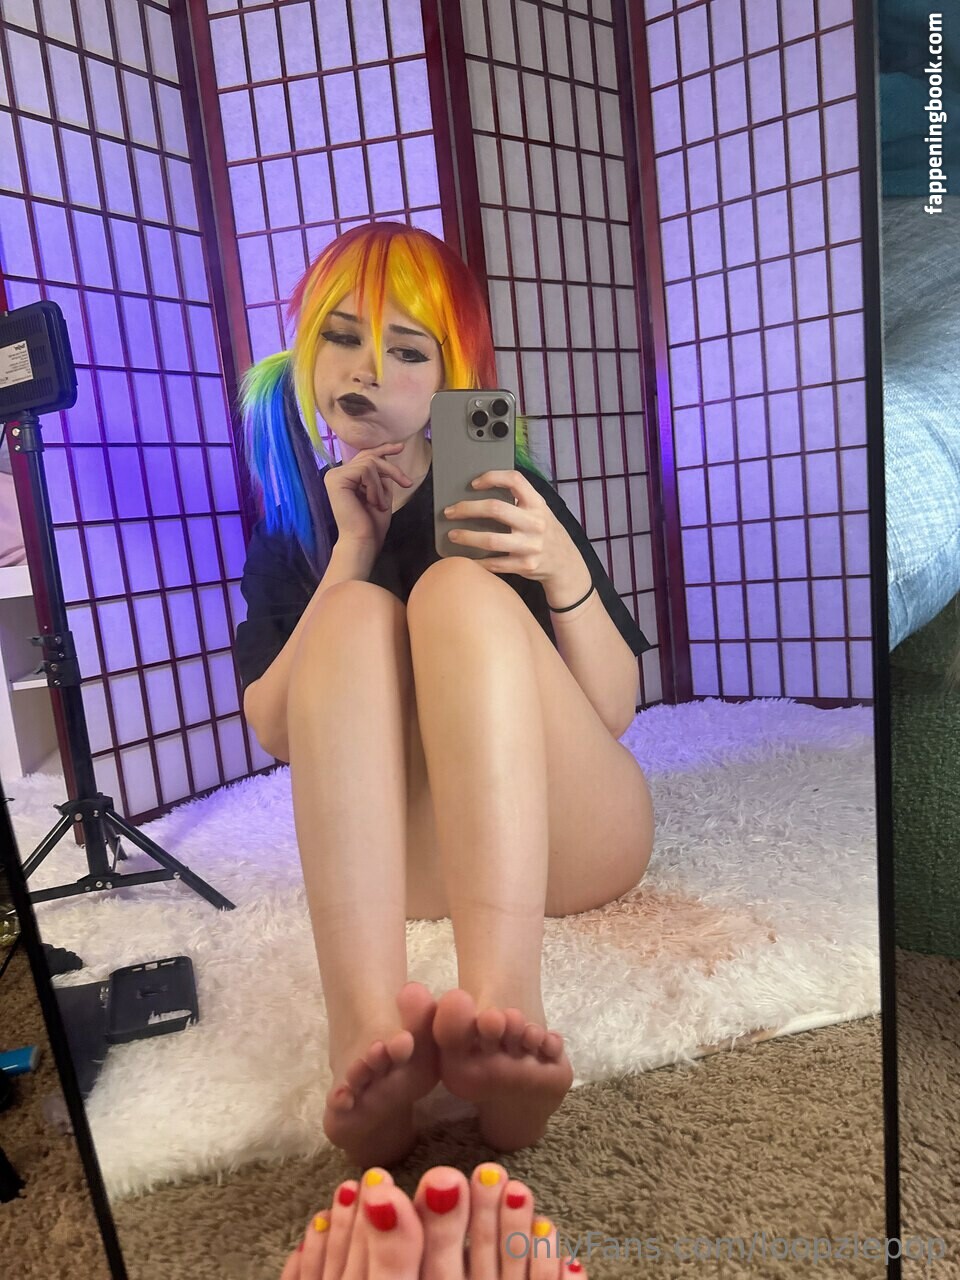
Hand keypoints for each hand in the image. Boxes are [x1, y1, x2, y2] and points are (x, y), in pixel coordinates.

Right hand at [324, 442, 411, 553]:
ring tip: (378, 504)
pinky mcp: (336, 479)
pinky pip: (365, 470)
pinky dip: (375, 487)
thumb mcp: (381, 494)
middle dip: (391, 469)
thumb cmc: (371, 524)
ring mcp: (334, 476)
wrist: (362, 542)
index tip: (400, 447)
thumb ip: (380, 476)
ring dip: (380, 485)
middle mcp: (335, 474)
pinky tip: (372, 502)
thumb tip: (385, 456)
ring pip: (370, 463)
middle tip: (406, 483)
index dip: (383, 449)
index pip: (364, 457)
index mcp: (344, 478)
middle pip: (370, 457)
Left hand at [443, 470, 575, 585]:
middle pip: (495, 509)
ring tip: (452, 535)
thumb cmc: (545, 532)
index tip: (473, 483)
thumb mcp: (539, 511)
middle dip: (467, 509)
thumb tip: (480, 493)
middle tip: (450, 512)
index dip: (492, 477)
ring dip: (467, 537)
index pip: (515, 480)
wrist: (566, 564)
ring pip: (491, 540)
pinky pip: (495, 564)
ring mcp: (531, 546)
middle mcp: (535, 523)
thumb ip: (519, 501)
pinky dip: (477, 562)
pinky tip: (465, 558)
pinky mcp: (525, 566)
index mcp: (537, 504)